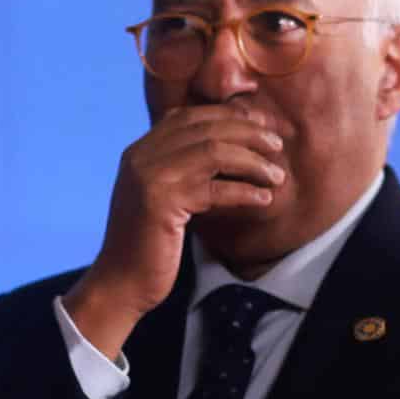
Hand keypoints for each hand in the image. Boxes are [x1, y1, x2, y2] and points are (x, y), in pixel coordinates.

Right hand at [64, 104, 284, 357]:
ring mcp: (149, 178)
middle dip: (248, 133)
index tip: (263, 124)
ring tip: (277, 175)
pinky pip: (215, 189)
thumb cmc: (149, 244)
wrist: (122, 283)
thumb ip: (183, 170)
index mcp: (141, 150)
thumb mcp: (164, 197)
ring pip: (214, 152)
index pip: (191, 115)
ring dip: (252, 161)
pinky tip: (264, 199)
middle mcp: (141, 156)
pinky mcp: (161, 204)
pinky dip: (244, 191)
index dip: (230, 116)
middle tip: (278, 145)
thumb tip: (230, 151)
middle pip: (205, 129)